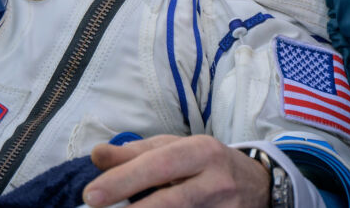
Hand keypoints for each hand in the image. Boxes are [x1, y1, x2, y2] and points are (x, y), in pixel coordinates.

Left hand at [82, 135, 269, 206]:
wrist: (258, 184)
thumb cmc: (203, 162)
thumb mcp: (173, 148)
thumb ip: (134, 152)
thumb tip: (96, 154)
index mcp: (200, 151)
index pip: (157, 165)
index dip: (123, 179)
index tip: (91, 194)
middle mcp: (216, 181)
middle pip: (171, 199)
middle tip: (95, 207)